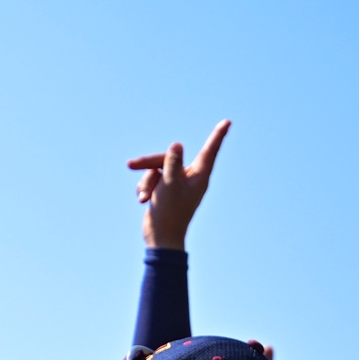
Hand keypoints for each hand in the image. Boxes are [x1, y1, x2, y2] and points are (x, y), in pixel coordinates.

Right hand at [128, 119, 229, 249]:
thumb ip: (172, 162)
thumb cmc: (169, 213)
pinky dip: (144, 188)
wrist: (160, 237)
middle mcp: (189, 177)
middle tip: (130, 164)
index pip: (210, 150)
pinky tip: (142, 200)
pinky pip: (151, 179)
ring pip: (156, 169)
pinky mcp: (164, 190)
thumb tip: (176, 145)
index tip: (228, 122)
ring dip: (145, 181)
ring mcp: (175, 183)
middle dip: (149, 163)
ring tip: (142, 197)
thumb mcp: (169, 185)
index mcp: (199, 176)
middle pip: (168, 158)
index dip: (218, 135)